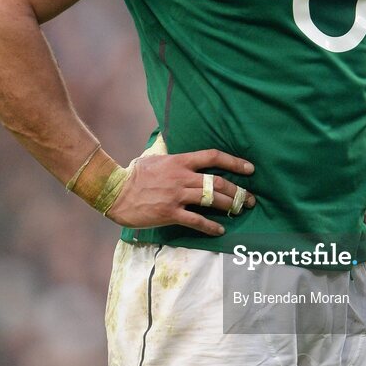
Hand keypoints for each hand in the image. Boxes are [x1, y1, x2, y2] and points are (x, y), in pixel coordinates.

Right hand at [106, 148, 254, 234]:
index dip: (234, 162)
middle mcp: (182, 177)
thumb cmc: (133, 173)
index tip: (249, 168)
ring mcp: (176, 196)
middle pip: (217, 182)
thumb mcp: (152, 155)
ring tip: (241, 211)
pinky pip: (196, 220)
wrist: (114, 191)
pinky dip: (210, 226)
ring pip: (211, 200)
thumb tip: (166, 135)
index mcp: (179, 161)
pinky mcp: (170, 213)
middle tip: (250, 198)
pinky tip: (220, 230)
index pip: (212, 157)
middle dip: (238, 191)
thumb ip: (165, 148)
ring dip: (230, 206)